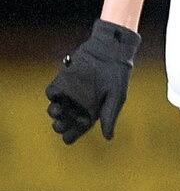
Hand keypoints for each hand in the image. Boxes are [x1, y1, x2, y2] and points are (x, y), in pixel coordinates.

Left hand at [45, 20, 140, 143]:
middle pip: (64, 121)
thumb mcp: (117, 97)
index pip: (79, 129)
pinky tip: (57, 98)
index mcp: (92, 111)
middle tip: (60, 126)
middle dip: (60, 126)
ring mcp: (70, 92)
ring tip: (58, 112)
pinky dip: (52, 96)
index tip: (67, 138)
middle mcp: (79, 104)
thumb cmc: (117, 75)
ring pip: (55, 109)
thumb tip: (108, 138)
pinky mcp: (62, 80)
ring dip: (54, 113)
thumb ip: (110, 116)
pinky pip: (52, 92)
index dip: (72, 135)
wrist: (110, 51)